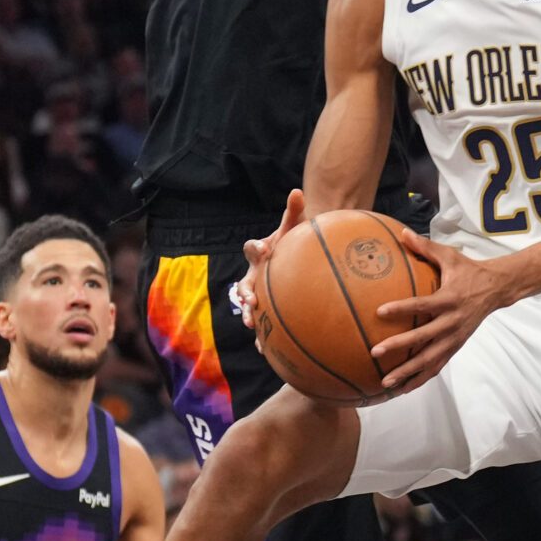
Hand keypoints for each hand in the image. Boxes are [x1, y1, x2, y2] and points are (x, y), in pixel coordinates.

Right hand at [236, 190, 307, 334]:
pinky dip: (262, 336)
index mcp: (260, 253)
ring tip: (251, 324)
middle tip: (251, 300)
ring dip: (248, 315)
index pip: (252, 248)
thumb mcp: (294, 226)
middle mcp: (254, 274)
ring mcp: (258, 292)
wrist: (293, 256)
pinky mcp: (265, 307)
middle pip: (244, 284)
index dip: (256, 248)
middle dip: (245, 293)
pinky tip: (266, 350)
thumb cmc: (293, 240)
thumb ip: (294, 210)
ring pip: (249, 306)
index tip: (264, 249)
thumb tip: (296, 190)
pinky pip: (262, 324)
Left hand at [369, 238, 515, 391]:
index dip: (402, 309)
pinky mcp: (456, 347)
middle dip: (399, 347)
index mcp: (449, 299)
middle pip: (423, 338)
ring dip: (408, 372)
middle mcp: (452, 322)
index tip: (380, 312)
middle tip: (375, 352)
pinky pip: (437, 367)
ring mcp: (455, 338)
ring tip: (385, 383)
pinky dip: (420, 379)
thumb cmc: (469, 271)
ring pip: (430, 360)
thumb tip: (402, 233)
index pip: (422, 305)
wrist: (498, 289)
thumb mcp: (450, 256)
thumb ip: (425, 247)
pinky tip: (402, 389)